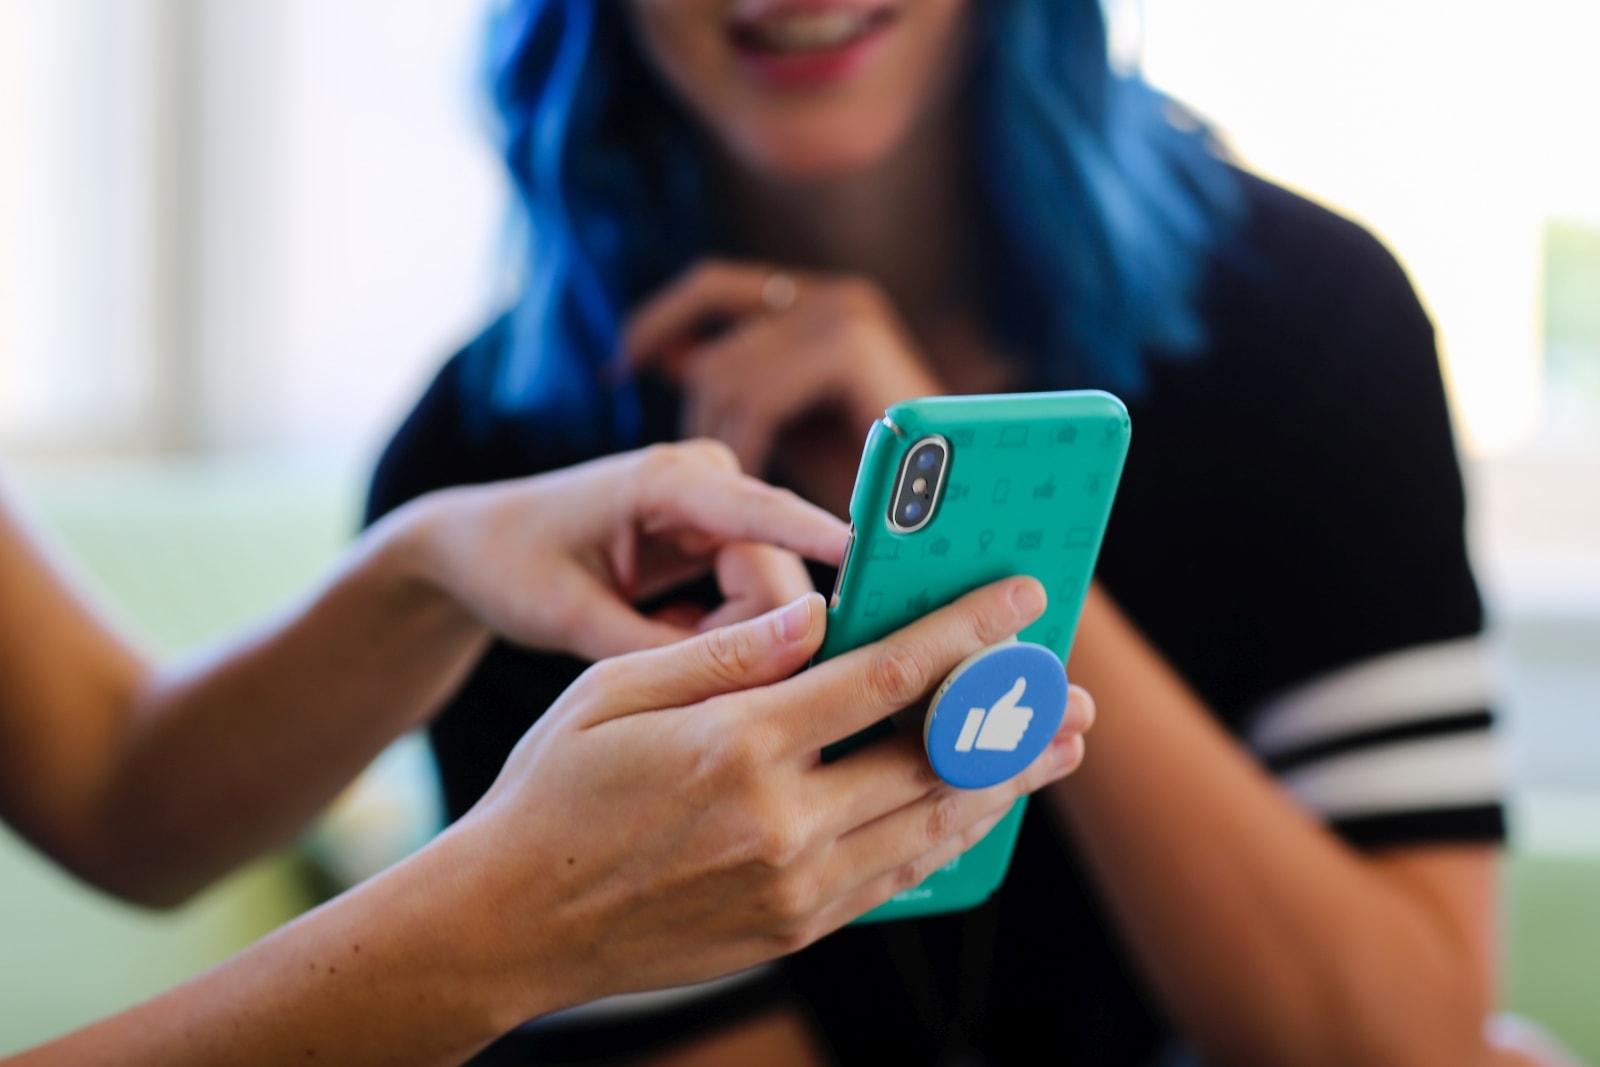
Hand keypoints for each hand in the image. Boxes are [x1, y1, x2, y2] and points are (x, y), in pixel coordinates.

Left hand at [392, 440, 848, 660]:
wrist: (474, 544)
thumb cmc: (510, 565)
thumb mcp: (569, 617)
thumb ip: (655, 649)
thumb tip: (740, 686)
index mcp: (664, 481)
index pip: (761, 510)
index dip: (820, 537)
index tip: (873, 563)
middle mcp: (706, 483)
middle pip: (777, 577)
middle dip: (748, 640)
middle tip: (678, 669)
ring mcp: (719, 508)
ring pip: (771, 598)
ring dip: (730, 642)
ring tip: (657, 645)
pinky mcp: (721, 537)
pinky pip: (753, 602)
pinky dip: (720, 636)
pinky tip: (670, 635)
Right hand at [449, 577, 1093, 1012]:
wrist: (508, 922)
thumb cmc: (551, 791)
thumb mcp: (614, 691)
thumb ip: (728, 655)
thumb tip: (816, 615)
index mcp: (738, 747)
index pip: (885, 676)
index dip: (964, 632)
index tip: (1022, 598)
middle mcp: (780, 823)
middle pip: (934, 759)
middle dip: (1014, 719)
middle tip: (1074, 693)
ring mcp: (792, 887)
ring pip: (931, 827)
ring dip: (1003, 784)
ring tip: (1055, 749)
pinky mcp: (791, 930)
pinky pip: (895, 880)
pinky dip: (947, 839)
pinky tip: (975, 809)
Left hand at [624, 260, 944, 479]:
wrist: (961, 502)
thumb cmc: (877, 478)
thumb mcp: (787, 420)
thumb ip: (735, 380)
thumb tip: (663, 352)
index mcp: (817, 298)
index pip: (711, 285)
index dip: (658, 320)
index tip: (616, 363)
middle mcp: (832, 294)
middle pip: (713, 346)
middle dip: (698, 419)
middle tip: (704, 475)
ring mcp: (844, 314)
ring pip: (726, 376)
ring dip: (721, 445)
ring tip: (741, 494)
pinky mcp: (850, 347)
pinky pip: (757, 399)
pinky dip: (746, 451)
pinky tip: (757, 487)